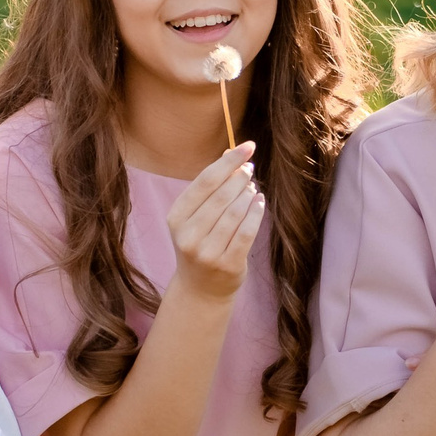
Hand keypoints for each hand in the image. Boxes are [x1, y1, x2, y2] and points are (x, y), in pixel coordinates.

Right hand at [166, 143, 264, 301]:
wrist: (200, 289)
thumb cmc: (200, 243)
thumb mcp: (195, 216)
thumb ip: (210, 187)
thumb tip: (231, 154)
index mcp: (176, 217)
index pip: (205, 181)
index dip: (228, 162)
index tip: (248, 146)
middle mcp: (188, 235)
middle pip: (221, 195)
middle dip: (240, 177)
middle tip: (250, 169)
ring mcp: (207, 252)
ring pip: (235, 212)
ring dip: (248, 194)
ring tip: (252, 188)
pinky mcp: (227, 264)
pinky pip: (246, 232)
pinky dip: (256, 213)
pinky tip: (259, 202)